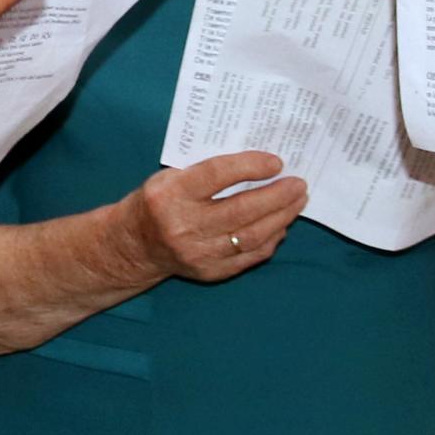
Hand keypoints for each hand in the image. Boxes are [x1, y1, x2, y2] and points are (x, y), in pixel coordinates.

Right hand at [124, 153, 302, 283]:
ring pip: (251, 236)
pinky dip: (270, 239)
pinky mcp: (210, 272)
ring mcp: (197, 253)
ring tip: (297, 202)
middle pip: (241, 210)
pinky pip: (249, 256)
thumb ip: (208, 170)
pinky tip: (281, 224)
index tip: (276, 162)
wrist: (135, 245)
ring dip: (281, 217)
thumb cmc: (159, 202)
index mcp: (171, 194)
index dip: (250, 167)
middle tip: (299, 184)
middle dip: (277, 196)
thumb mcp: (171, 177)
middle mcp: (183, 226)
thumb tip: (258, 165)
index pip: (216, 176)